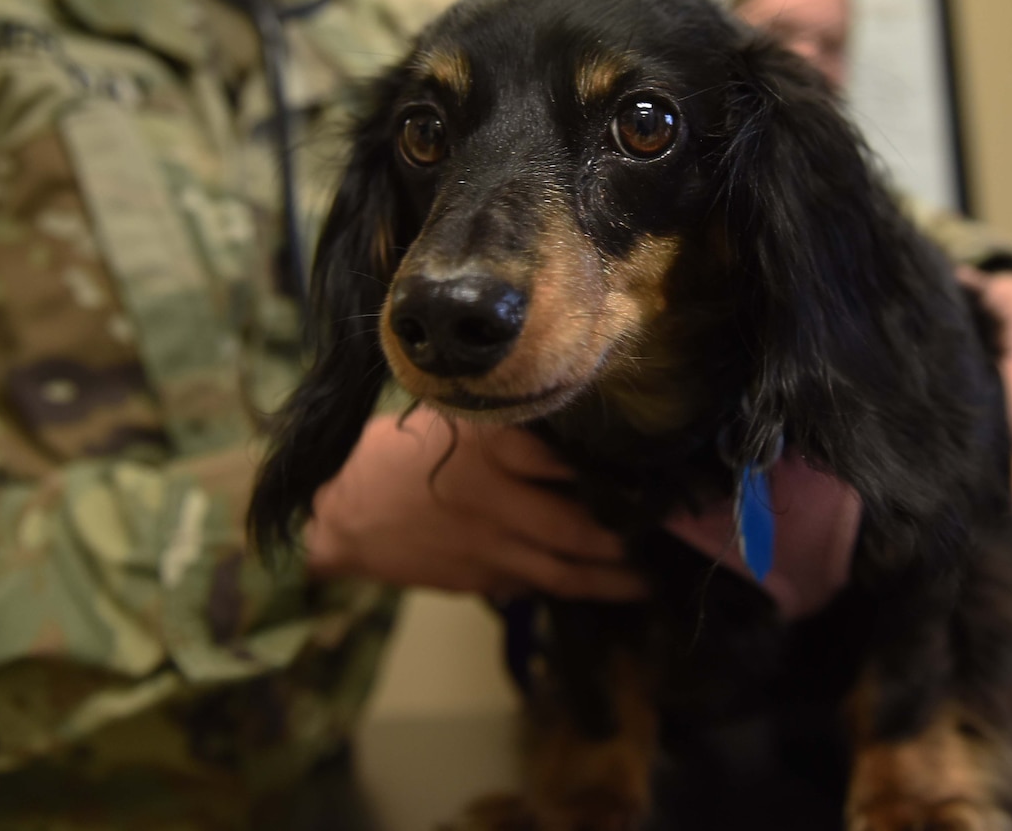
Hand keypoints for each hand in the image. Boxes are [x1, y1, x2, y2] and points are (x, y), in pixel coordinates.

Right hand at [301, 411, 646, 600]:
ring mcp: (487, 544)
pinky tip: (604, 588)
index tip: (654, 471)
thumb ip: (510, 437)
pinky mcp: (479, 577)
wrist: (344, 510)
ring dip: (614, 577)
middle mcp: (493, 495)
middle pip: (577, 524)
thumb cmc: (403, 454)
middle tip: (667, 531)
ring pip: (566, 569)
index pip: (564, 457)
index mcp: (489, 445)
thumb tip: (578, 451)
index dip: (612, 470)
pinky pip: (537, 585)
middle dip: (625, 535)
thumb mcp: (453, 423)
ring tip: (650, 577)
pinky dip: (573, 587)